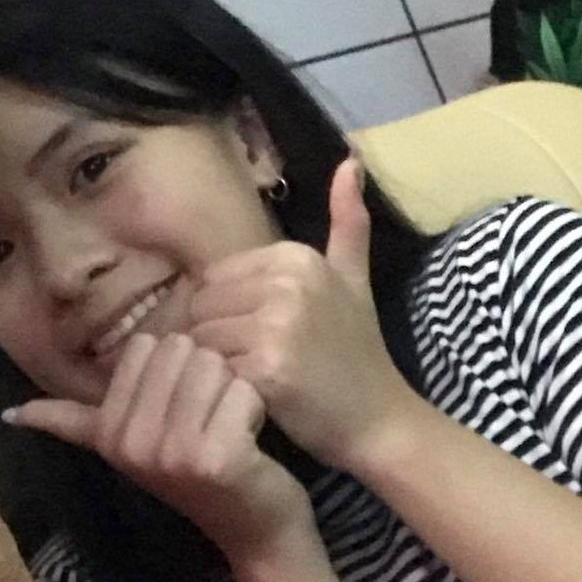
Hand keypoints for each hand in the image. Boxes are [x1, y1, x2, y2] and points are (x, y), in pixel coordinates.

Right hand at [6, 333, 311, 560]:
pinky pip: (242, 389)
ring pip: (212, 364)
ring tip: (227, 431)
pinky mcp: (215, 457)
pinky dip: (254, 409)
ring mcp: (171, 452)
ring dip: (231, 391)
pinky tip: (248, 444)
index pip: (145, 345)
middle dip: (205, 376)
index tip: (177, 415)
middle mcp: (131, 443)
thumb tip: (10, 412)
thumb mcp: (127, 444)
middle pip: (180, 348)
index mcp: (107, 432)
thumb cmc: (197, 475)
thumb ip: (71, 422)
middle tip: (208, 424)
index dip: (173, 369)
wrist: (255, 531)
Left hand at [187, 159, 415, 472]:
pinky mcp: (267, 367)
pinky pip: (212, 368)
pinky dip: (220, 387)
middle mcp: (287, 283)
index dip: (225, 312)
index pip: (215, 276)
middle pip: (202, 305)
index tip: (253, 337)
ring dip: (214, 365)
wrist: (380, 420)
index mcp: (298, 256)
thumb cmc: (359, 352)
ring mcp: (278, 324)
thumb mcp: (355, 279)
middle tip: (246, 363)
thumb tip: (349, 161)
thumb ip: (348, 222)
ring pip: (201, 338)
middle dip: (214, 338)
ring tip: (247, 380)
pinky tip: (249, 397)